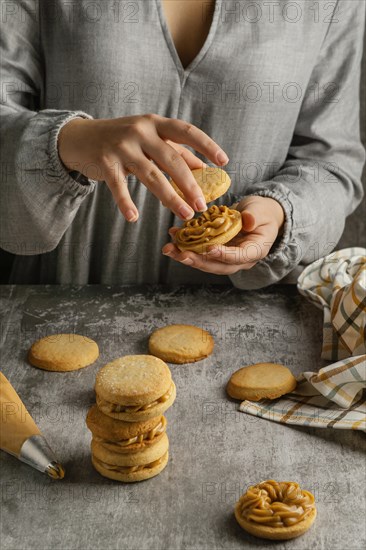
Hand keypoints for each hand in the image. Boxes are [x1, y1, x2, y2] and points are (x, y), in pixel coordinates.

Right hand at [57, 114, 228, 221]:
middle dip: (190, 184)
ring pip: (151, 175)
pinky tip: (133, 218)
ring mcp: (122, 145)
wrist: (80, 137)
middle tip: (202, 205)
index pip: (186, 131)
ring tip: (184, 214)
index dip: (207, 145)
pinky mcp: (105, 161)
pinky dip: (126, 203)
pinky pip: (118, 185)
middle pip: (171, 159)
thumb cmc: (122, 140)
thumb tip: (203, 169)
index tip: (224, 161)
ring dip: (170, 197)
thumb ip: (174, 151)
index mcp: (155, 123)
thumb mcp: (149, 139)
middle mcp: (140, 130)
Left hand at [162, 196, 284, 274]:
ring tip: (169, 249)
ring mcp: (226, 257)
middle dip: (198, 261)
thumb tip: (248, 221)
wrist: (258, 215)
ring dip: (186, 256)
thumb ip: (255, 215)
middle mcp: (239, 259)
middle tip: (180, 254)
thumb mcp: (261, 210)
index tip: (209, 249)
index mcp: (255, 251)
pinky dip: (185, 245)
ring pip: (205, 262)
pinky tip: (173, 236)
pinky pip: (199, 251)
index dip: (224, 255)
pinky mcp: (215, 251)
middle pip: (218, 266)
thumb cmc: (262, 212)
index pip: (239, 257)